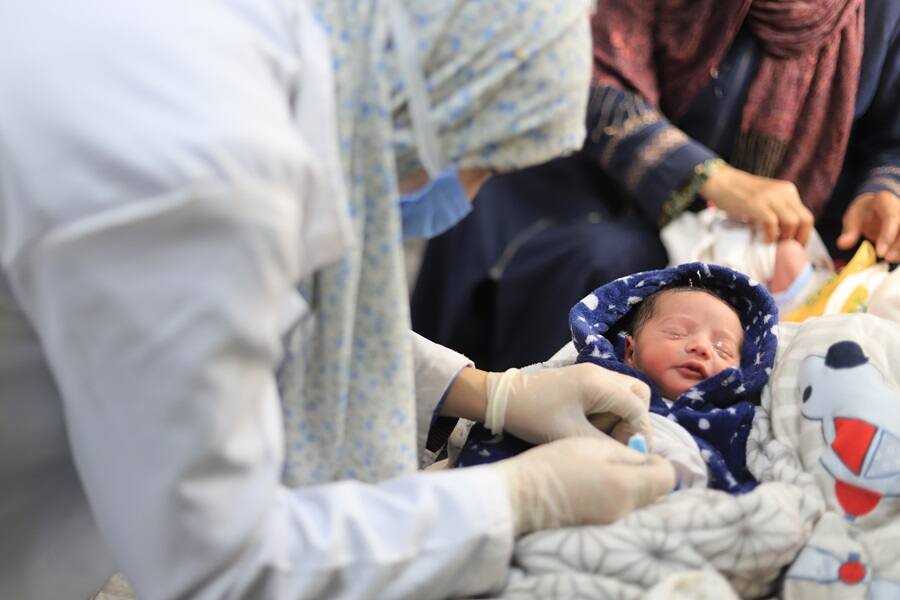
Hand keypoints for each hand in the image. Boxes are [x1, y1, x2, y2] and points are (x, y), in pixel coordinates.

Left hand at [484, 363, 651, 445]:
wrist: (500, 398)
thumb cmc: (533, 415)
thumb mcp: (569, 435)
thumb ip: (605, 446)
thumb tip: (632, 457)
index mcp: (599, 383)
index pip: (638, 408)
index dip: (641, 434)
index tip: (635, 455)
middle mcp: (600, 374)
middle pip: (637, 395)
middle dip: (633, 421)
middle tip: (617, 442)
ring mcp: (591, 375)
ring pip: (624, 396)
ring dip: (619, 418)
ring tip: (597, 435)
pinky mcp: (582, 382)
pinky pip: (608, 396)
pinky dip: (607, 413)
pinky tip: (588, 428)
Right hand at [496, 436, 675, 533]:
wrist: (520, 496)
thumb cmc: (555, 464)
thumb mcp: (592, 445)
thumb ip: (627, 453)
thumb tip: (646, 459)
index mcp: (627, 487)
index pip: (667, 477)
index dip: (658, 460)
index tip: (637, 450)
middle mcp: (625, 510)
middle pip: (653, 491)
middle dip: (644, 473)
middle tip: (619, 456)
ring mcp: (611, 521)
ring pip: (636, 500)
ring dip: (629, 483)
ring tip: (603, 468)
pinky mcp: (597, 527)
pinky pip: (619, 508)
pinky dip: (614, 494)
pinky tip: (593, 483)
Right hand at [701, 164, 813, 243]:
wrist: (720, 181)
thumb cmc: (740, 195)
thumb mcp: (766, 199)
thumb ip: (777, 211)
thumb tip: (785, 236)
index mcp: (788, 191)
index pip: (806, 216)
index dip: (804, 236)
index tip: (795, 248)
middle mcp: (783, 192)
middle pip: (805, 220)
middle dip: (799, 239)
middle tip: (788, 250)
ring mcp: (770, 197)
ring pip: (792, 222)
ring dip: (785, 238)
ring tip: (774, 244)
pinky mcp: (756, 204)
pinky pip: (772, 223)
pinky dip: (770, 235)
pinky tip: (763, 240)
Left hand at [837, 191, 899, 261]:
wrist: (875, 206)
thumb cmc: (864, 212)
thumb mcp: (853, 217)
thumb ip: (849, 231)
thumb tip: (842, 244)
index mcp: (885, 202)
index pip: (891, 217)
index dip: (887, 236)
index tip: (880, 253)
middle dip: (898, 245)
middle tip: (887, 258)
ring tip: (891, 259)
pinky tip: (896, 258)